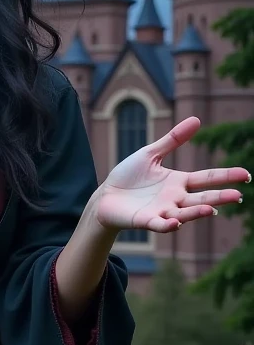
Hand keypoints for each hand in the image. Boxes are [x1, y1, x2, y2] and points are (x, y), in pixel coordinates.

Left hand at [94, 116, 250, 232]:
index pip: (207, 178)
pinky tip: (176, 223)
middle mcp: (175, 199)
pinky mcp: (146, 221)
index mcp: (178, 182)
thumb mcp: (150, 154)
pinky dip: (167, 225)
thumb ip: (173, 140)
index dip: (226, 176)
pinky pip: (159, 225)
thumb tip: (197, 119)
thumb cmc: (128, 177)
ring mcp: (162, 211)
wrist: (105, 196)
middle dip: (220, 197)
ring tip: (212, 209)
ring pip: (184, 213)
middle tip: (239, 196)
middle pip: (202, 197)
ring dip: (197, 212)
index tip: (246, 174)